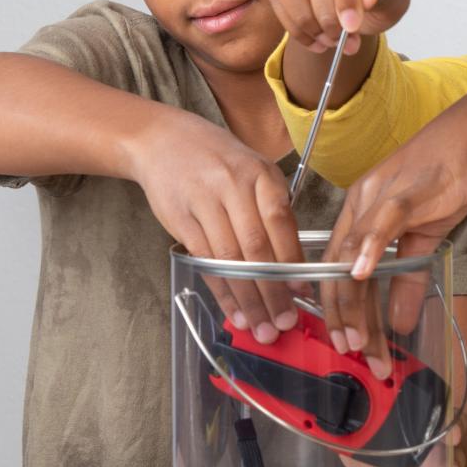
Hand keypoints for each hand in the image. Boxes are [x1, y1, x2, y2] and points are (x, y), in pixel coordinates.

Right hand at [130, 111, 304, 342]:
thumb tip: (295, 267)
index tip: (303, 293)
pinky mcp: (180, 219)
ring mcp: (204, 202)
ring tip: (260, 327)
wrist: (163, 140)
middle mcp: (233, 186)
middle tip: (283, 322)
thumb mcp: (253, 172)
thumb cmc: (218, 161)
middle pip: (257, 247)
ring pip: (230, 259)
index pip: (281, 223)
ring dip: (247, 298)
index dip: (293, 261)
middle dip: (273, 290)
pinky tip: (234, 311)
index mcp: (261, 174)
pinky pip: (205, 261)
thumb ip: (273, 212)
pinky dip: (221, 290)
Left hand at [320, 85, 466, 350]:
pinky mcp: (410, 187)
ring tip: (362, 340)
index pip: (336, 268)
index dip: (336, 310)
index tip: (345, 344)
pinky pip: (382, 220)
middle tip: (351, 353)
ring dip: (356, 304)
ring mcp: (383, 192)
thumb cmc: (457, 170)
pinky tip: (361, 276)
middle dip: (343, 318)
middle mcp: (362, 201)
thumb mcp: (429, 231)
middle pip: (338, 267)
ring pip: (354, 254)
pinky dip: (369, 250)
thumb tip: (398, 320)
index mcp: (362, 209)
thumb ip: (409, 274)